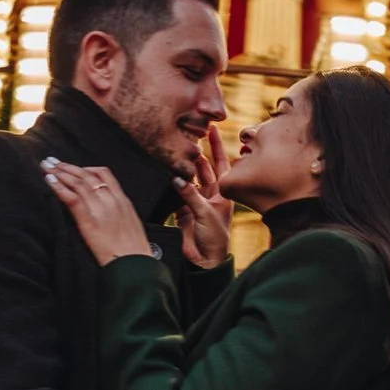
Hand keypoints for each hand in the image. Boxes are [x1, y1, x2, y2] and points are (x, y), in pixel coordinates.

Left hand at [42, 159, 154, 263]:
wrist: (134, 264)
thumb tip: (107, 210)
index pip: (104, 174)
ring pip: (78, 183)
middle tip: (52, 161)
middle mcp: (111, 200)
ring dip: (59, 172)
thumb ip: (119, 213)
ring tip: (46, 166)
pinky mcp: (89, 220)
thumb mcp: (131, 225)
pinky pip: (72, 198)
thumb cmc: (134, 251)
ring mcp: (100, 209)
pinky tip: (49, 181)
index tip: (74, 167)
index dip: (86, 168)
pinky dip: (59, 187)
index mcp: (123, 200)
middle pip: (87, 175)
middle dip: (68, 166)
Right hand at [175, 125, 232, 267]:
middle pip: (203, 168)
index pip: (220, 163)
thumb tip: (177, 178)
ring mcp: (196, 201)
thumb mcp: (206, 213)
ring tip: (176, 153)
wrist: (205, 261)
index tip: (212, 128)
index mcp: (222, 192)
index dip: (216, 145)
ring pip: (188, 178)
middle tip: (188, 137)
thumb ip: (191, 195)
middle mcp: (210, 194)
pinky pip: (177, 192)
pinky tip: (167, 174)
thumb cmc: (216, 239)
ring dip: (184, 168)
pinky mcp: (183, 210)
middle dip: (196, 153)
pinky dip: (172, 184)